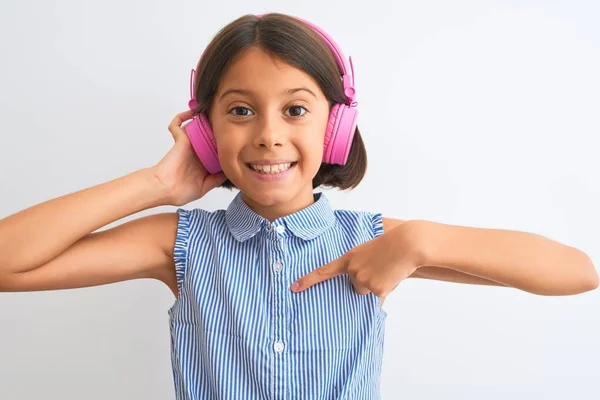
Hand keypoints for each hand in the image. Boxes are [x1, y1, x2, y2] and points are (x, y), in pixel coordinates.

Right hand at [153, 110, 225, 205]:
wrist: (166, 189)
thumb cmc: (181, 191)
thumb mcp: (205, 186)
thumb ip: (217, 179)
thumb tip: (231, 171)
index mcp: (203, 162)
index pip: (215, 149)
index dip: (222, 144)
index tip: (234, 140)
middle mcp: (196, 152)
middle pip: (207, 136)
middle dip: (216, 129)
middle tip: (228, 124)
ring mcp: (188, 145)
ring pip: (195, 127)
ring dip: (202, 120)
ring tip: (214, 114)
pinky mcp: (180, 139)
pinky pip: (177, 124)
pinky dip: (183, 116)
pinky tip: (192, 113)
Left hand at [291, 221, 423, 305]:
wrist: (407, 244)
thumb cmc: (390, 247)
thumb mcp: (370, 254)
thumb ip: (361, 269)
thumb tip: (365, 292)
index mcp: (348, 258)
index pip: (323, 271)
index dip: (307, 280)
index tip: (294, 287)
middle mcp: (352, 270)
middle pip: (354, 286)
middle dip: (366, 282)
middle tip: (378, 268)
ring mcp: (362, 280)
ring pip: (366, 291)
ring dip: (376, 286)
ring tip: (387, 270)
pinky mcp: (375, 289)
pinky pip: (378, 296)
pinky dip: (386, 289)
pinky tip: (392, 276)